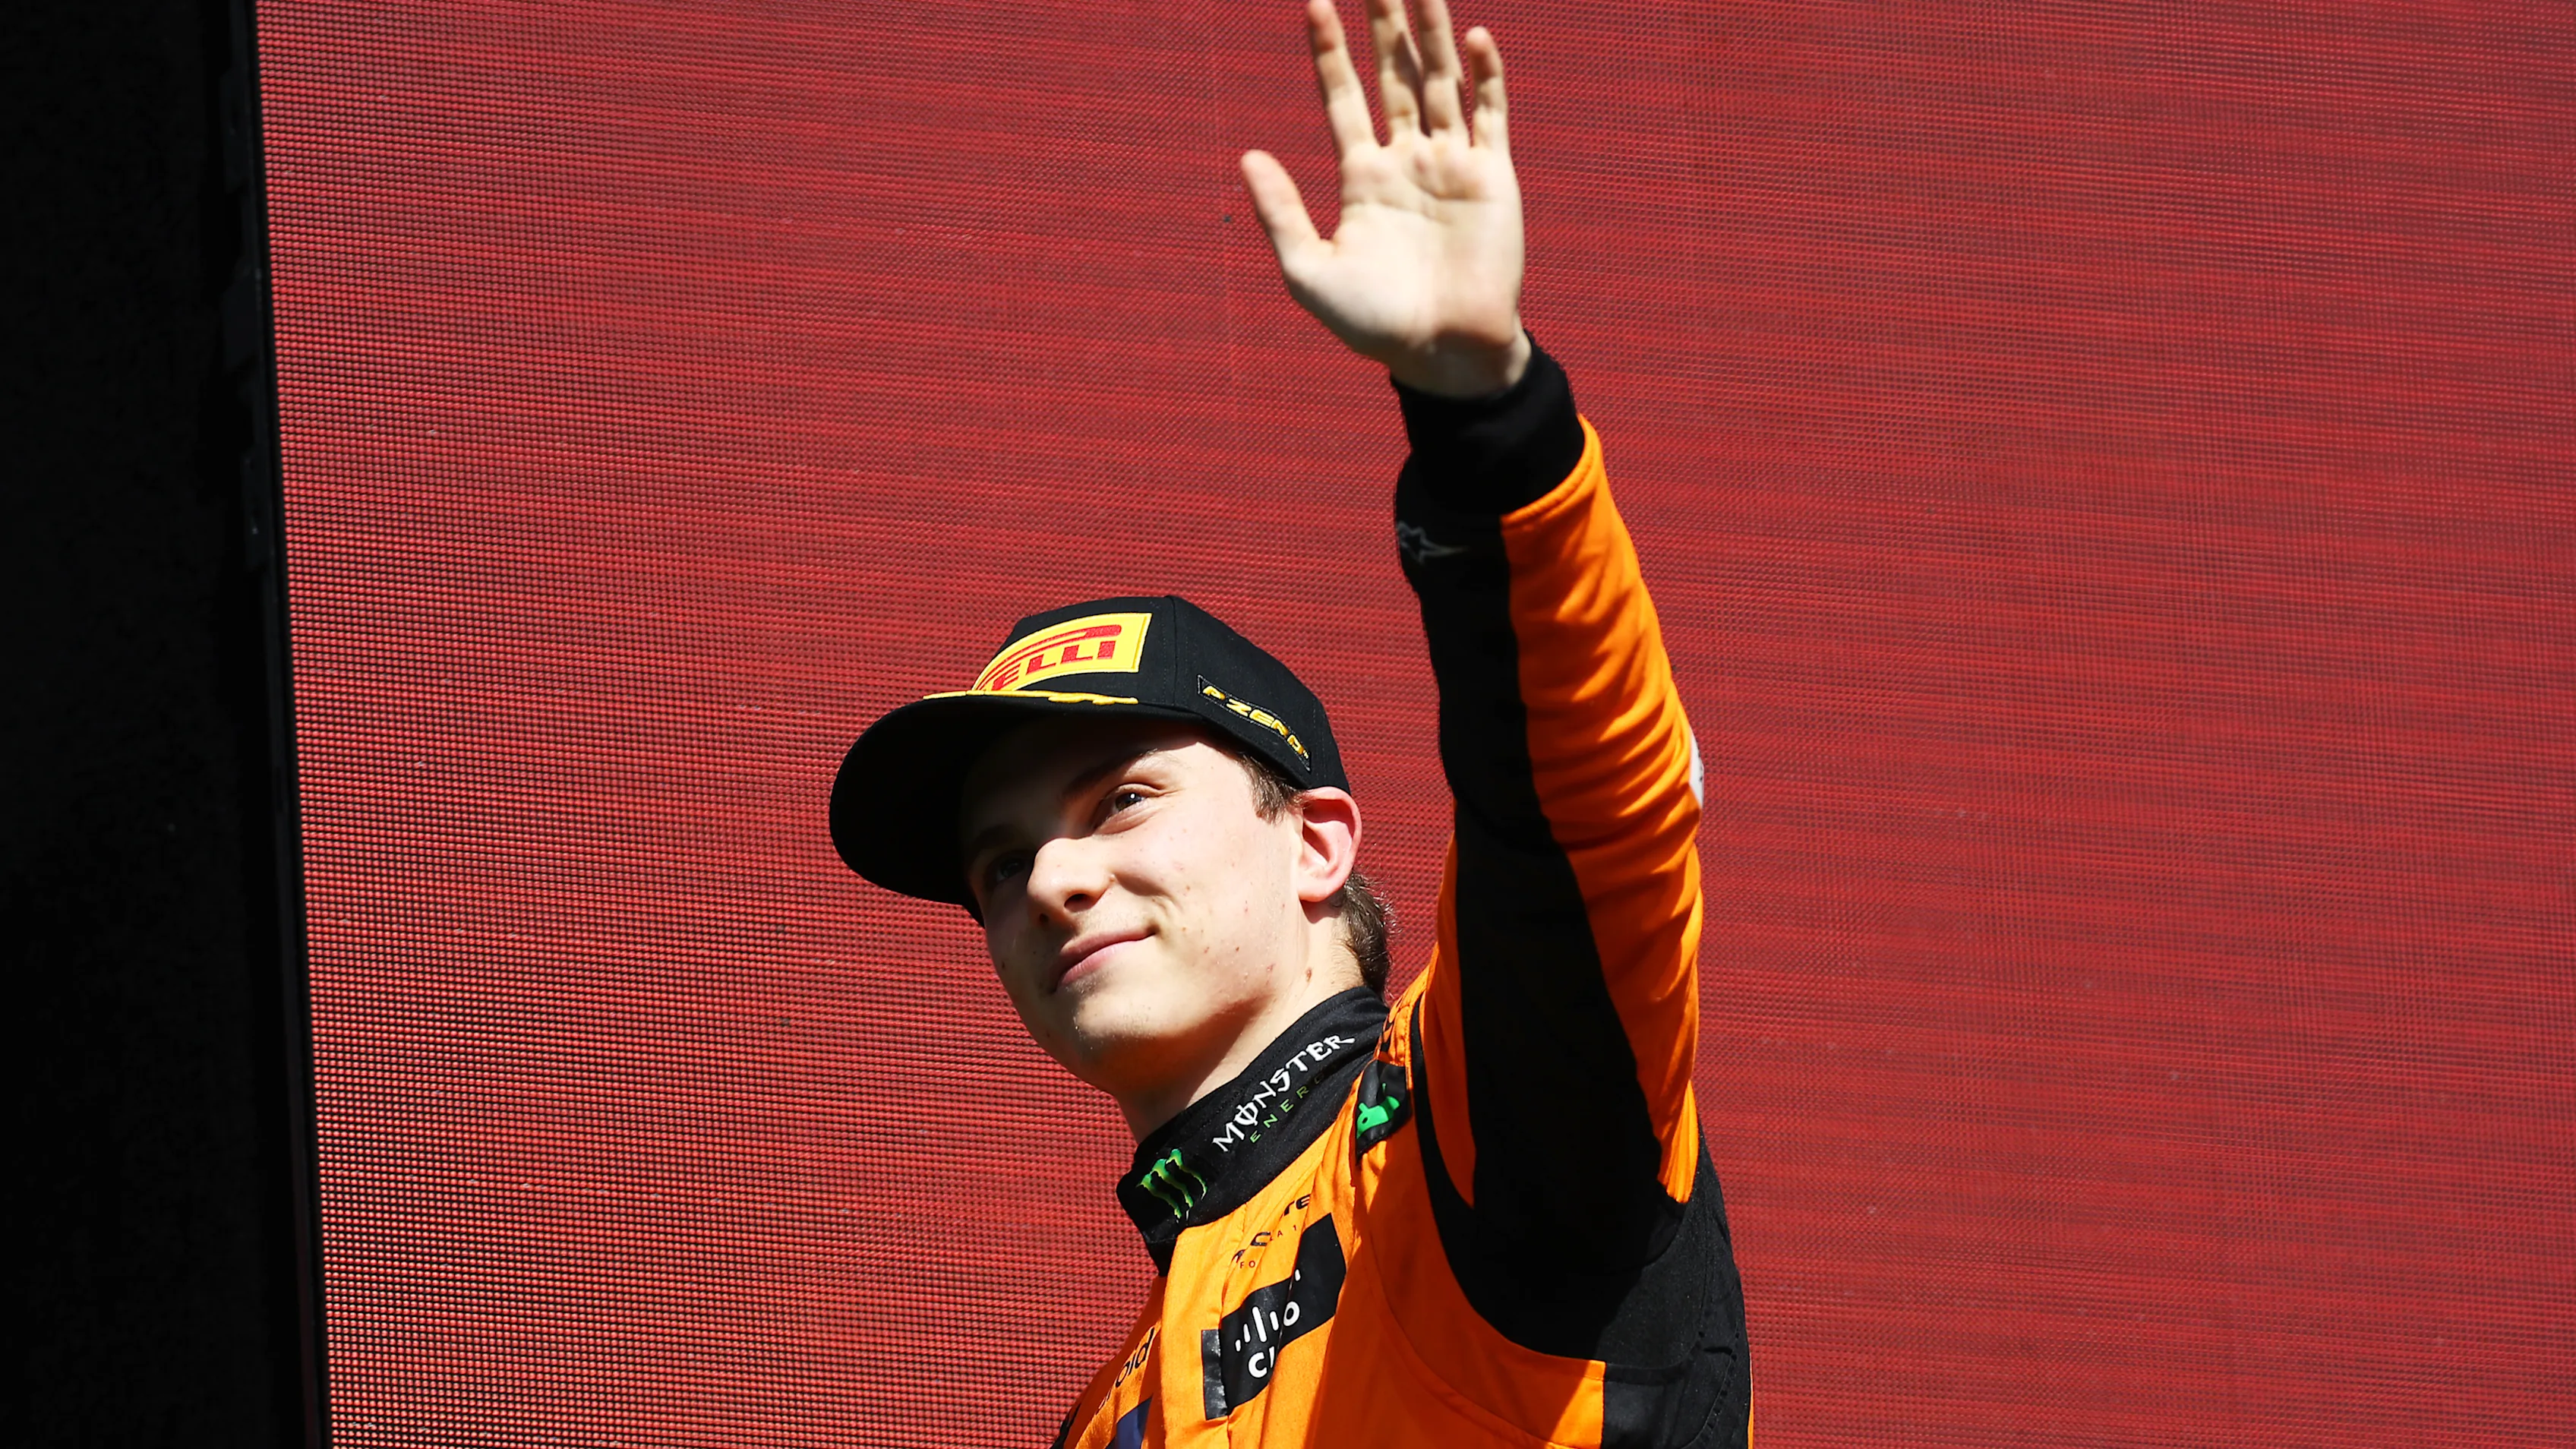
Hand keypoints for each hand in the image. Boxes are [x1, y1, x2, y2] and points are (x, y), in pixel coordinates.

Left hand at [1242, 0, 1531, 397]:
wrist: (1442, 353)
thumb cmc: (1373, 325)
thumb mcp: (1309, 271)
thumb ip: (1280, 213)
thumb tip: (1247, 155)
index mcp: (1362, 179)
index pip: (1343, 98)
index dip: (1328, 53)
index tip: (1314, 4)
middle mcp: (1407, 161)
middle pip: (1392, 76)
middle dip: (1382, 27)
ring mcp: (1451, 165)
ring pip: (1438, 81)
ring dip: (1432, 33)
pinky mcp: (1493, 178)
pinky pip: (1489, 114)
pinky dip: (1485, 75)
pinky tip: (1475, 35)